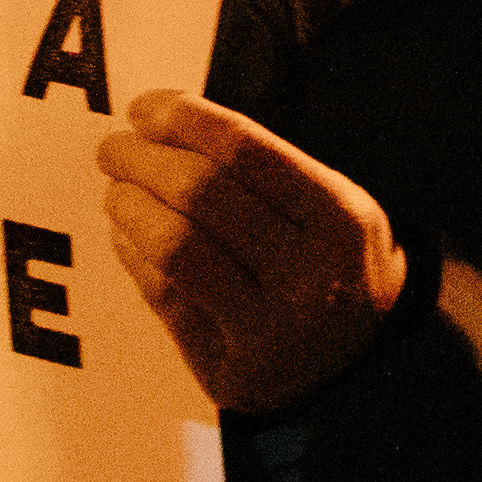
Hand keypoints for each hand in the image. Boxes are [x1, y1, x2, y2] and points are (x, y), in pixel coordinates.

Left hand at [99, 88, 407, 414]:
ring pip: (174, 247)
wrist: (368, 373)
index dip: (182, 118)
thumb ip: (264, 168)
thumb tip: (163, 124)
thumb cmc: (334, 270)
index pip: (244, 148)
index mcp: (340, 220)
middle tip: (113, 148)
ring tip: (117, 192)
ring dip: (128, 207)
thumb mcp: (332, 211)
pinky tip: (127, 237)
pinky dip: (135, 258)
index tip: (143, 108)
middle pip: (200, 195)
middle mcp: (311, 276)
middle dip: (140, 160)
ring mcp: (271, 331)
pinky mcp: (233, 373)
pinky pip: (165, 300)